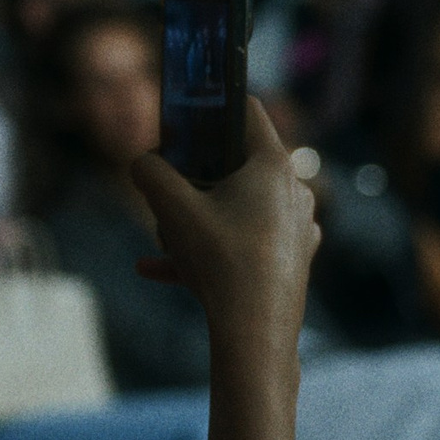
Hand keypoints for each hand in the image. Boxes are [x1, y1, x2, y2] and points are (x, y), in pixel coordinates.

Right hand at [128, 99, 319, 352]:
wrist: (255, 333)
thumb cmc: (220, 260)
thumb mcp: (172, 209)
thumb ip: (150, 173)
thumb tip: (142, 162)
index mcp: (273, 165)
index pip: (246, 112)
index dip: (211, 106)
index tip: (182, 116)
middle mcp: (294, 191)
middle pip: (237, 165)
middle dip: (194, 177)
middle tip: (164, 191)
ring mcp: (297, 228)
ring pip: (237, 209)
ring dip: (196, 219)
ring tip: (160, 241)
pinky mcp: (291, 261)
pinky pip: (243, 244)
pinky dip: (207, 250)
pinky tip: (157, 269)